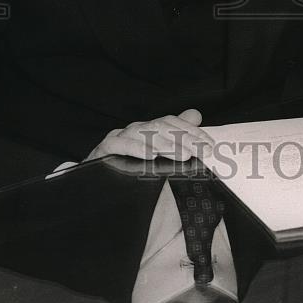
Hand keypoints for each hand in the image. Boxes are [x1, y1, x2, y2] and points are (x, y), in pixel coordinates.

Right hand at [84, 108, 212, 162]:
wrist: (93, 187)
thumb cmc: (125, 168)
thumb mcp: (153, 153)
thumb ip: (175, 133)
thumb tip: (196, 115)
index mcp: (145, 129)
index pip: (170, 122)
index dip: (191, 131)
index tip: (209, 145)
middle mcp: (132, 129)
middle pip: (159, 127)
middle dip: (183, 138)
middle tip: (200, 151)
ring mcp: (117, 138)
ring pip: (141, 134)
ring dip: (163, 143)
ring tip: (182, 155)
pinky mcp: (102, 150)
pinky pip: (118, 145)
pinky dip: (134, 148)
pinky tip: (150, 156)